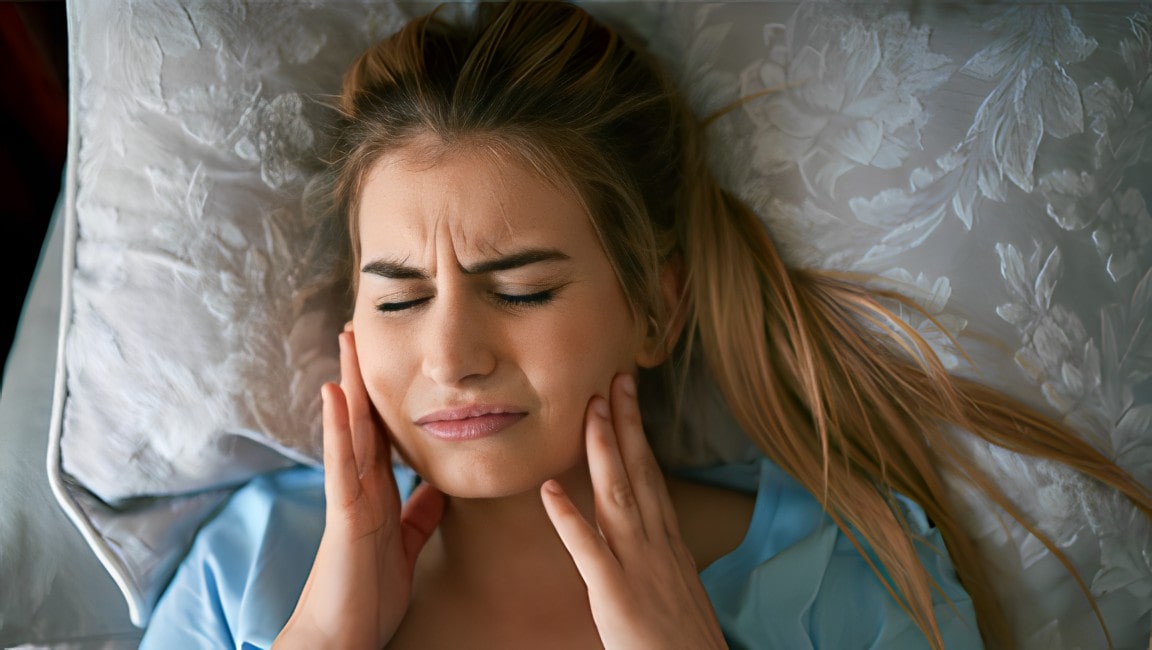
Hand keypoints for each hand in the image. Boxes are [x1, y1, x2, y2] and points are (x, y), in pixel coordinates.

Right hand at [275, 330, 443, 648]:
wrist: (343, 635)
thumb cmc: (368, 595)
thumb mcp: (404, 546)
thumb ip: (418, 515)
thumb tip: (438, 488)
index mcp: (377, 494)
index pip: (381, 435)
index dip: (384, 399)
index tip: (387, 362)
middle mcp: (359, 488)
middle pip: (363, 422)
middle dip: (362, 378)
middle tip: (358, 332)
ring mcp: (348, 497)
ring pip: (350, 431)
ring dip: (349, 386)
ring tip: (346, 344)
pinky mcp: (344, 514)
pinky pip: (342, 463)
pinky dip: (340, 427)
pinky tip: (336, 394)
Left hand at [540, 373, 726, 648]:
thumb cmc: (685, 644)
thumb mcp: (678, 591)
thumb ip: (660, 562)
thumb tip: (649, 542)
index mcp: (670, 545)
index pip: (652, 477)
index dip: (638, 435)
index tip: (628, 399)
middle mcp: (658, 546)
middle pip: (640, 473)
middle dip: (626, 424)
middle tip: (614, 380)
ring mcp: (638, 567)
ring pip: (618, 497)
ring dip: (603, 451)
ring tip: (588, 412)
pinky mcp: (616, 595)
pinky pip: (589, 551)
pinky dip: (569, 518)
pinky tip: (548, 490)